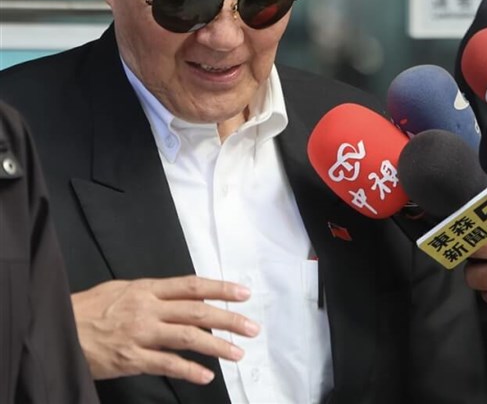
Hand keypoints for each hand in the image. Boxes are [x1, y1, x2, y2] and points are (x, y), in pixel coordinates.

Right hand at [71, 275, 259, 383]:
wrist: (58, 327)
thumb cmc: (91, 308)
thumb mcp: (124, 289)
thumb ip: (156, 293)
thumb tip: (186, 296)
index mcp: (148, 289)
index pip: (193, 286)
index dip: (221, 289)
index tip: (244, 294)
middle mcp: (149, 308)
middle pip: (197, 312)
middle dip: (228, 319)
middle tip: (252, 327)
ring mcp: (141, 334)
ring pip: (188, 338)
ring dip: (217, 346)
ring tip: (238, 353)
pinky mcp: (132, 359)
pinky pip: (167, 364)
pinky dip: (189, 370)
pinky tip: (206, 376)